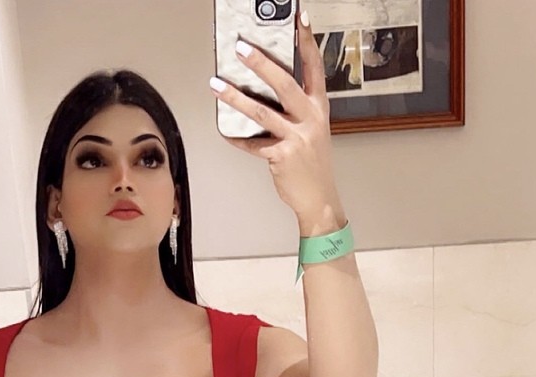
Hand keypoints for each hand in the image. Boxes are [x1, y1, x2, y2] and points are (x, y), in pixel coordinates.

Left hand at [209, 9, 339, 222]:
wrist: (319, 198)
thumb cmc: (312, 164)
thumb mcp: (312, 131)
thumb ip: (296, 110)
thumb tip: (264, 91)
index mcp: (319, 108)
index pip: (314, 67)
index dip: (307, 41)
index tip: (299, 18)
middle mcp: (310, 119)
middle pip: (285, 84)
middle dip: (261, 64)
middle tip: (240, 49)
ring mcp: (297, 138)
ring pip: (261, 112)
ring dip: (235, 98)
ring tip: (216, 85)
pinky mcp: (281, 156)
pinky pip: (252, 144)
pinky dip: (236, 138)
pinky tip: (224, 132)